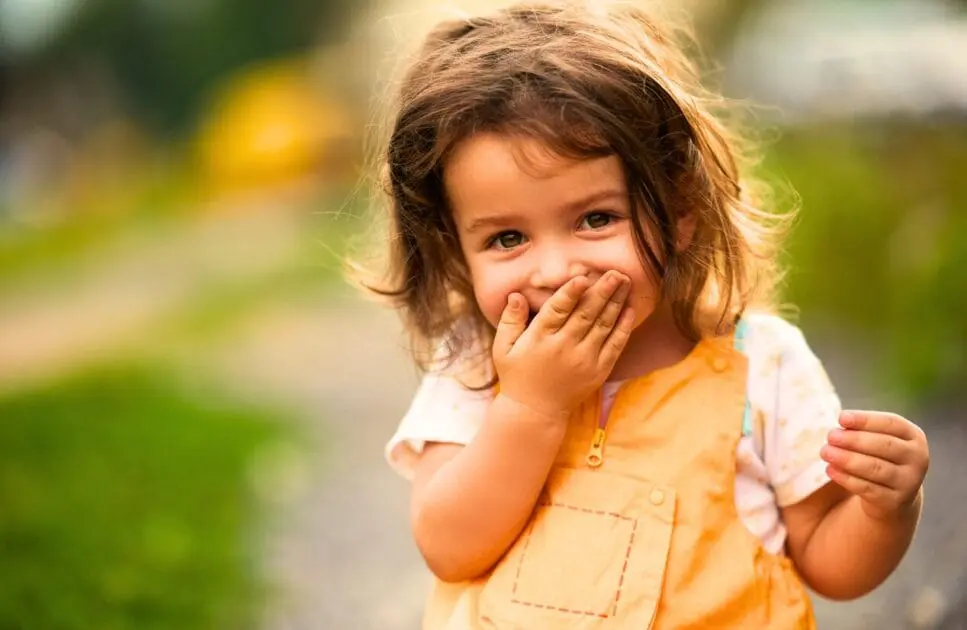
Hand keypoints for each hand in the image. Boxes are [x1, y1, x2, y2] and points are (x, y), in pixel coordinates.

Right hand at [492, 271, 634, 419]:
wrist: (535, 412)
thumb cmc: (517, 375)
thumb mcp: (503, 348)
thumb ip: (510, 320)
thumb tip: (516, 295)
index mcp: (540, 338)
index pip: (558, 310)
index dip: (571, 293)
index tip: (583, 277)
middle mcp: (564, 347)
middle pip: (586, 314)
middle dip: (602, 291)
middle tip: (616, 272)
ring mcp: (584, 360)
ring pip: (603, 325)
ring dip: (616, 302)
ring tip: (625, 282)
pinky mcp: (598, 370)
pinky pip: (615, 345)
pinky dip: (623, 327)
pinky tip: (629, 309)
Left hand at [821, 411, 928, 520]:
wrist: (893, 495)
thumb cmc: (879, 456)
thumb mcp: (876, 440)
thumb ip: (863, 430)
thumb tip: (842, 424)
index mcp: (914, 437)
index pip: (891, 423)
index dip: (866, 420)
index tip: (841, 418)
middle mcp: (917, 458)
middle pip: (885, 445)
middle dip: (854, 440)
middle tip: (830, 436)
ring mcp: (909, 482)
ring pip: (876, 468)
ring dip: (847, 459)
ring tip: (825, 452)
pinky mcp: (894, 501)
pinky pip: (867, 488)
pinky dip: (846, 478)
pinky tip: (830, 469)